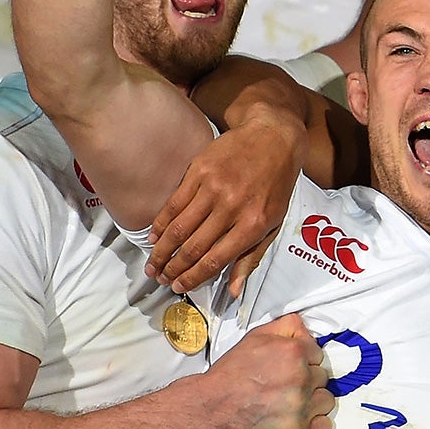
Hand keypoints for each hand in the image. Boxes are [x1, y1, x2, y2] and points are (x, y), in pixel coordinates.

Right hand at [149, 110, 306, 296]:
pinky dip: (161, 223)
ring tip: (153, 264)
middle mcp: (232, 208)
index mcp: (253, 224)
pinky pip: (174, 203)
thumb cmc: (276, 183)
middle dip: (173, 268)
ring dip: (161, 250)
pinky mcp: (199, 171)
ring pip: (179, 228)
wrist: (274, 137)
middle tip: (160, 278)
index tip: (179, 286)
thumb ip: (252, 257)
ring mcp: (214, 188)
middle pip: (194, 247)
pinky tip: (154, 235)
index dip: (193, 277)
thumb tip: (235, 291)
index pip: (215, 260)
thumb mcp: (275, 222)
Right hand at [204, 312, 333, 428]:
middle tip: (284, 388)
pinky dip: (313, 425)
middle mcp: (301, 378)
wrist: (210, 410)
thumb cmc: (229, 377)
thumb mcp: (256, 336)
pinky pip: (324, 426)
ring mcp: (301, 406)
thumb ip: (287, 326)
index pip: (318, 355)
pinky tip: (294, 420)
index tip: (290, 370)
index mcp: (294, 352)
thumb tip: (306, 330)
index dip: (304, 363)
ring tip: (287, 405)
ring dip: (312, 403)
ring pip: (325, 401)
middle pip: (322, 378)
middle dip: (307, 382)